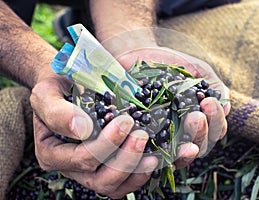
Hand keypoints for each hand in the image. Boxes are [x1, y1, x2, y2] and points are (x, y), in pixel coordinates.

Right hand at [30, 76, 157, 197]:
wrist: (67, 86)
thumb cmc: (58, 88)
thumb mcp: (47, 93)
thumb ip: (57, 110)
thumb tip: (82, 129)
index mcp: (51, 152)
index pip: (78, 158)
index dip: (104, 145)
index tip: (124, 121)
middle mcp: (69, 167)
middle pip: (97, 178)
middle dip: (123, 158)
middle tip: (140, 133)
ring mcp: (88, 171)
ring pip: (111, 186)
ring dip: (133, 168)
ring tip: (149, 147)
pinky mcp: (105, 170)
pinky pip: (122, 185)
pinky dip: (138, 175)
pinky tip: (151, 158)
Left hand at [115, 47, 229, 168]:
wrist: (137, 56)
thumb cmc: (169, 63)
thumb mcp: (196, 69)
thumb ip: (214, 85)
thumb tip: (227, 109)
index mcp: (198, 119)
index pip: (215, 130)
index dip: (216, 121)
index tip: (208, 102)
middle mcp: (182, 132)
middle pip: (200, 146)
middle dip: (202, 132)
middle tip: (196, 115)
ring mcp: (162, 138)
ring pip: (180, 154)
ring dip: (187, 145)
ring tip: (187, 121)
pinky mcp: (142, 138)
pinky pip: (152, 152)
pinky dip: (159, 151)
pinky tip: (162, 141)